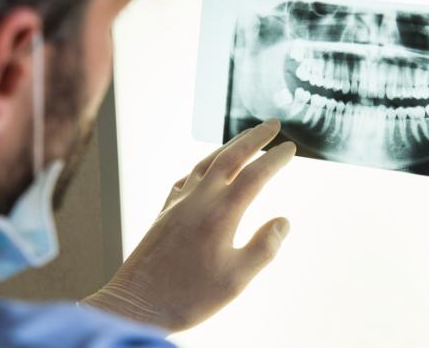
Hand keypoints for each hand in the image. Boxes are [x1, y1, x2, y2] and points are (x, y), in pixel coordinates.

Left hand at [83, 119, 295, 331]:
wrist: (137, 305)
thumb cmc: (189, 296)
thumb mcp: (237, 279)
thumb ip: (264, 247)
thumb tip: (283, 221)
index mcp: (220, 213)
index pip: (255, 175)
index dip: (275, 159)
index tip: (291, 148)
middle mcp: (198, 200)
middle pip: (229, 157)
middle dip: (254, 138)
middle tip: (273, 124)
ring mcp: (177, 204)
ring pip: (206, 163)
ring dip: (228, 146)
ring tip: (245, 138)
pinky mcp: (163, 213)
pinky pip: (186, 178)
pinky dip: (202, 167)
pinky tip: (205, 171)